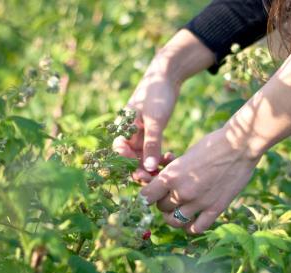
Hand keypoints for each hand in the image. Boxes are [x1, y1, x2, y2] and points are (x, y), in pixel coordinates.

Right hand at [112, 63, 178, 183]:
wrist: (168, 74)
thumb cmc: (157, 93)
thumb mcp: (155, 120)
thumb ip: (152, 144)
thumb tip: (148, 168)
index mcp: (122, 128)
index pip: (119, 154)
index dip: (128, 166)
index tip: (143, 174)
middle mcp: (128, 134)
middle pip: (130, 160)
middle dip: (142, 170)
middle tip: (157, 178)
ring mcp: (140, 135)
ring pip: (142, 159)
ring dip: (153, 166)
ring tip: (167, 169)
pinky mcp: (151, 134)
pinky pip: (152, 152)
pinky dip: (160, 157)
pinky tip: (171, 158)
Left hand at [140, 127, 259, 233]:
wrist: (240, 146)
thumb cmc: (212, 145)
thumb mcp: (186, 156)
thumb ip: (174, 172)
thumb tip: (164, 183)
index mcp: (171, 175)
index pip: (146, 196)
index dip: (147, 196)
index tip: (152, 194)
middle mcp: (182, 192)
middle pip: (161, 208)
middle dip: (163, 203)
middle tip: (170, 196)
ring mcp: (199, 202)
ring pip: (175, 221)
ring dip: (174, 217)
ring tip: (179, 210)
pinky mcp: (215, 209)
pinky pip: (197, 228)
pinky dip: (191, 227)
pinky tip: (193, 220)